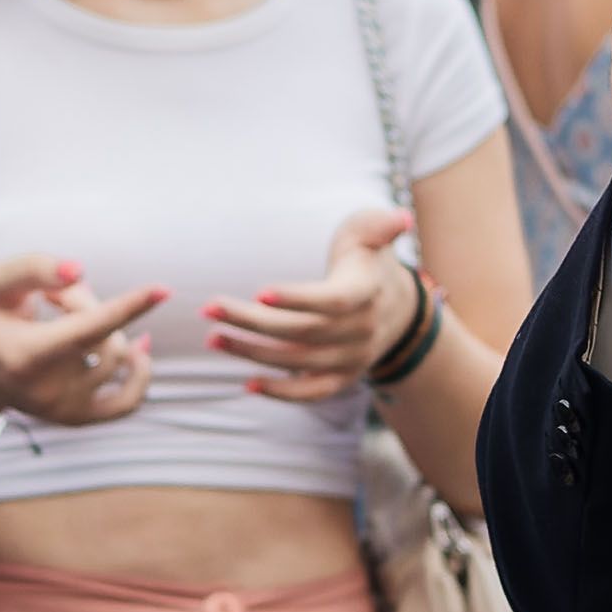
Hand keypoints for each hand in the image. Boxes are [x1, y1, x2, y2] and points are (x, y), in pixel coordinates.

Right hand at [0, 253, 166, 433]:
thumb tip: (80, 270)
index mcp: (25, 356)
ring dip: (102, 329)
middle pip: (103, 336)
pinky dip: (139, 374)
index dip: (127, 307)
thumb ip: (35, 269)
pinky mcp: (77, 418)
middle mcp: (46, 391)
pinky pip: (128, 401)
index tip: (163, 290)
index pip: (87, 329)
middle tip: (52, 296)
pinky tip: (139, 349)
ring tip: (67, 319)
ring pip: (117, 358)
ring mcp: (64, 410)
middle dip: (87, 304)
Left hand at [209, 206, 421, 403]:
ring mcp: (353, 357)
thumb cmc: (367, 259)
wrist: (394, 305)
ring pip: (299, 360)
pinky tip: (248, 383)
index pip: (332, 300)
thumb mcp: (371, 233)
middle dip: (251, 321)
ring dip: (253, 352)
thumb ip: (379, 225)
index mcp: (368, 290)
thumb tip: (401, 219)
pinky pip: (312, 392)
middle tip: (210, 308)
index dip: (298, 298)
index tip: (259, 292)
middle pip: (301, 330)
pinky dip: (282, 392)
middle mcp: (362, 329)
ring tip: (214, 339)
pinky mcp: (344, 377)